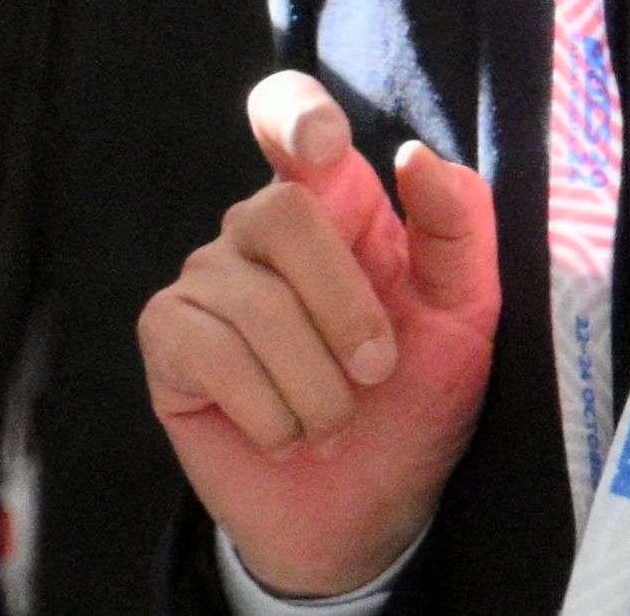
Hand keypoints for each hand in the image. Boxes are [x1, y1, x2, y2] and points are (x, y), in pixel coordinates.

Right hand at [138, 71, 500, 599]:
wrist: (362, 515)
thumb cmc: (410, 408)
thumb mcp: (464, 325)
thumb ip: (458, 234)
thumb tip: (414, 158)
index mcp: (330, 209)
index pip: (288, 118)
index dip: (293, 114)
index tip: (320, 146)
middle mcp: (255, 230)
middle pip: (284, 215)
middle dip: (346, 311)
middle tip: (376, 374)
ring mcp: (203, 279)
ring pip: (258, 306)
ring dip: (319, 391)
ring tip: (330, 422)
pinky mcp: (165, 336)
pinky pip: (215, 354)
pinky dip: (272, 415)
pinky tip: (282, 433)